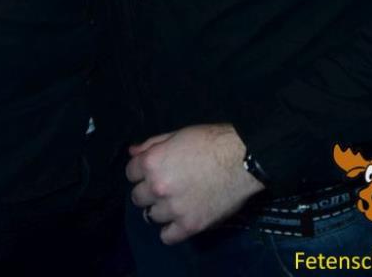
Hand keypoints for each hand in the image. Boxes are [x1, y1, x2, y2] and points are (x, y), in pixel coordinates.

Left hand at [126, 124, 263, 244]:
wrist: (241, 159)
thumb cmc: (210, 141)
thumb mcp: (177, 134)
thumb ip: (151, 144)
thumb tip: (132, 151)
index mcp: (152, 163)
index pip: (130, 173)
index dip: (141, 170)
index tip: (152, 170)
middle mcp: (158, 187)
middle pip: (137, 197)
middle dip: (148, 190)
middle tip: (163, 186)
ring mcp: (173, 209)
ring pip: (151, 216)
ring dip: (159, 208)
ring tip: (174, 202)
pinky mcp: (190, 225)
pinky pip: (167, 236)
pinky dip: (170, 230)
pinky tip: (178, 220)